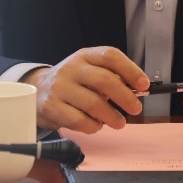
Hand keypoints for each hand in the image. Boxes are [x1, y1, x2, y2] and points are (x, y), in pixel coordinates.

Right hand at [22, 46, 148, 132]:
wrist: (38, 90)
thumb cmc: (73, 82)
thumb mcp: (89, 71)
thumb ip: (112, 77)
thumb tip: (139, 90)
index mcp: (85, 55)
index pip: (110, 55)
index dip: (130, 70)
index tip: (144, 85)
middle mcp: (71, 68)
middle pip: (104, 80)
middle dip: (125, 97)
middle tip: (136, 109)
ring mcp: (60, 87)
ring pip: (94, 104)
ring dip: (112, 116)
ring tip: (119, 122)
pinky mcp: (52, 107)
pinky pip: (80, 121)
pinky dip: (94, 126)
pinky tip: (96, 125)